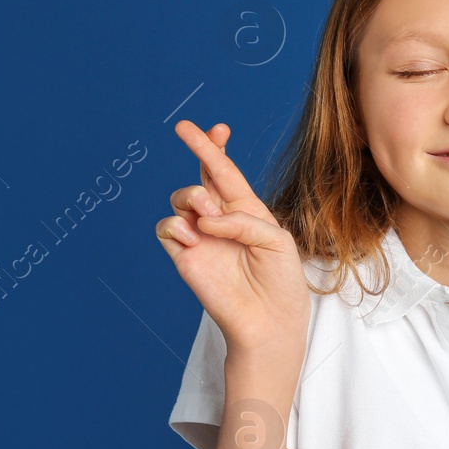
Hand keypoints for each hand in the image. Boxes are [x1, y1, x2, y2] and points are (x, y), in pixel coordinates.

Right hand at [156, 119, 310, 354]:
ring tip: (209, 218)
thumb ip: (244, 221)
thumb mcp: (277, 241)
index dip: (216, 147)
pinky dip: (176, 226)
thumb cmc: (281, 282)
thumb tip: (206, 219)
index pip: (225, 171)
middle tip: (205, 166)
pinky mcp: (185, 256)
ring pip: (180, 199)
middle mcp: (220, 219)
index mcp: (247, 210)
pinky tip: (194, 238)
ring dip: (192, 198)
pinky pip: (167, 228)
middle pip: (200, 177)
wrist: (269, 321)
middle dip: (199, 151)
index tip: (216, 127)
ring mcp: (200, 237)